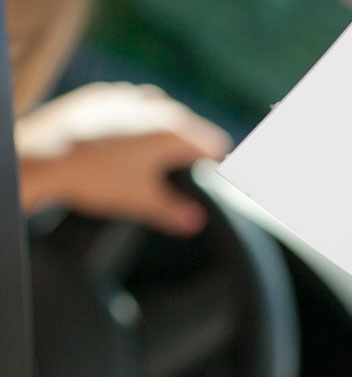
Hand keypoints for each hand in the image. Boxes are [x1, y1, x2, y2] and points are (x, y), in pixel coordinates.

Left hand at [17, 82, 231, 235]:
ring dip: (164, 132)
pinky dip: (135, 122)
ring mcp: (128, 97)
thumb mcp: (141, 201)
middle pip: (190, 128)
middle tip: (193, 171)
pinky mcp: (102, 95)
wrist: (40, 156)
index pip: (216, 146)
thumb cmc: (95, 178)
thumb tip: (195, 223)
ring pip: (160, 114)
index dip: (223, 164)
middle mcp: (156, 107)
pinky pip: (130, 107)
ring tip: (154, 158)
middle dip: (193, 149)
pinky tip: (123, 142)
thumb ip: (174, 212)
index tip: (227, 175)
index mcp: (174, 131)